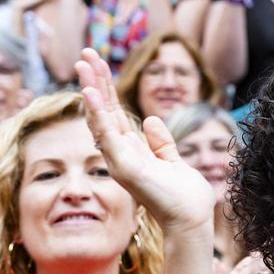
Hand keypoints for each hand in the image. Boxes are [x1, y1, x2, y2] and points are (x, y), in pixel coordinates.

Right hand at [76, 49, 214, 232]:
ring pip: (100, 117)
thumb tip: (152, 120)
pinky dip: (98, 113)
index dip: (106, 88)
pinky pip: (107, 135)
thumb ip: (161, 143)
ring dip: (92, 89)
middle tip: (85, 53)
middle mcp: (120, 153)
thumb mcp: (173, 161)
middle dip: (95, 80)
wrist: (190, 219)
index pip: (113, 112)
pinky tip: (91, 92)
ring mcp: (119, 160)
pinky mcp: (124, 167)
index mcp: (132, 150)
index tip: (98, 63)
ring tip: (83, 63)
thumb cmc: (183, 197)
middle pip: (103, 110)